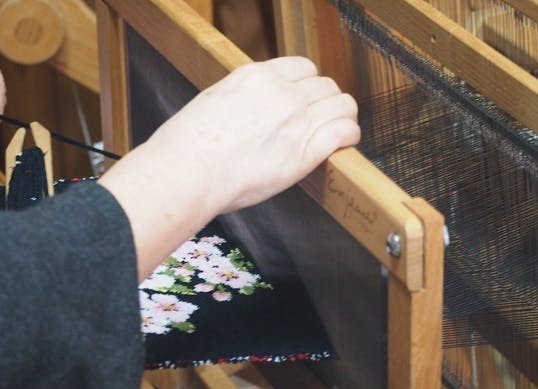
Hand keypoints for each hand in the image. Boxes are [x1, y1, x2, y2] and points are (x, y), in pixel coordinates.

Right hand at [141, 56, 359, 213]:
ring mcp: (296, 120)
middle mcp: (281, 93)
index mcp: (256, 77)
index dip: (308, 85)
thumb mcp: (213, 101)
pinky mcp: (304, 152)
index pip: (302, 68)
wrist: (189, 170)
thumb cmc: (188, 145)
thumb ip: (241, 99)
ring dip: (343, 115)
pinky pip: (343, 132)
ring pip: (341, 104)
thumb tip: (250, 110)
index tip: (306, 99)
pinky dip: (349, 135)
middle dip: (326, 101)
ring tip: (340, 129)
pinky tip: (345, 142)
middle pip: (324, 85)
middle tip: (322, 118)